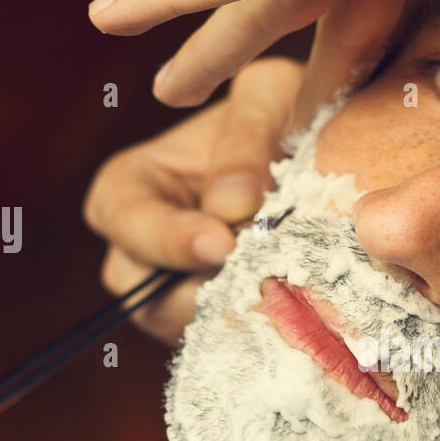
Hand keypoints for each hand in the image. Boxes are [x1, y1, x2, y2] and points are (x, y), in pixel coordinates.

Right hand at [82, 57, 303, 345]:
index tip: (223, 243)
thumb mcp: (266, 98)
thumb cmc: (277, 113)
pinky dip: (262, 328)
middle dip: (203, 292)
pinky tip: (299, 308)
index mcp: (128, 188)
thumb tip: (231, 206)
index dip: (171, 239)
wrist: (311, 154)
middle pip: (146, 297)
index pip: (127, 224)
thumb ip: (246, 138)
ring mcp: (174, 294)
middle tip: (261, 277)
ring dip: (239, 312)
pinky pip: (230, 342)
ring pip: (191, 328)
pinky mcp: (217, 322)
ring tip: (287, 289)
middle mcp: (139, 250)